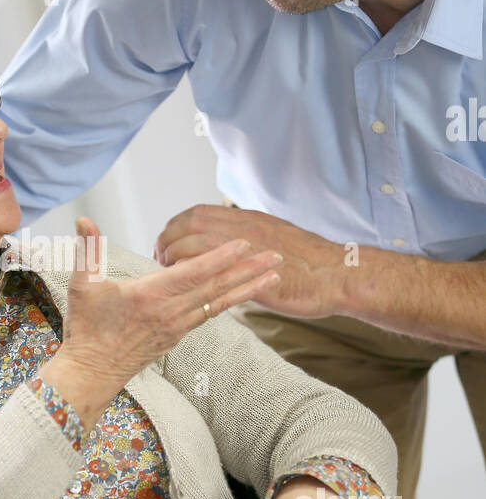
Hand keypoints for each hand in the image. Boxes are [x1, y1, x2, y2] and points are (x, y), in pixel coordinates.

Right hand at [55, 217, 282, 399]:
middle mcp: (170, 312)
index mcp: (150, 296)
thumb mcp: (83, 286)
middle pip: (216, 287)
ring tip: (274, 276)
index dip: (220, 257)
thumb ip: (88, 251)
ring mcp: (177, 326)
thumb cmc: (86, 330)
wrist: (92, 373)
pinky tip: (243, 293)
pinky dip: (229, 301)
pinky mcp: (178, 336)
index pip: (193, 273)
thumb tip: (84, 219)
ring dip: (248, 287)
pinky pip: (209, 314)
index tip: (244, 244)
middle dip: (248, 270)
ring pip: (219, 302)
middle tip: (276, 255)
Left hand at [153, 204, 346, 320]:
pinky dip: (193, 275)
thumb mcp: (276, 236)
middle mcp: (244, 229)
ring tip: (167, 272)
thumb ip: (250, 238)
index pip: (197, 213)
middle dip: (166, 241)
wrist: (339, 273)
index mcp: (248, 219)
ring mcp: (247, 251)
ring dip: (174, 258)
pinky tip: (187, 285)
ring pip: (194, 245)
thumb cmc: (311, 260)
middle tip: (159, 257)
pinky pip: (213, 271)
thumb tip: (229, 246)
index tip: (167, 239)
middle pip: (188, 226)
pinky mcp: (251, 275)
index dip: (175, 226)